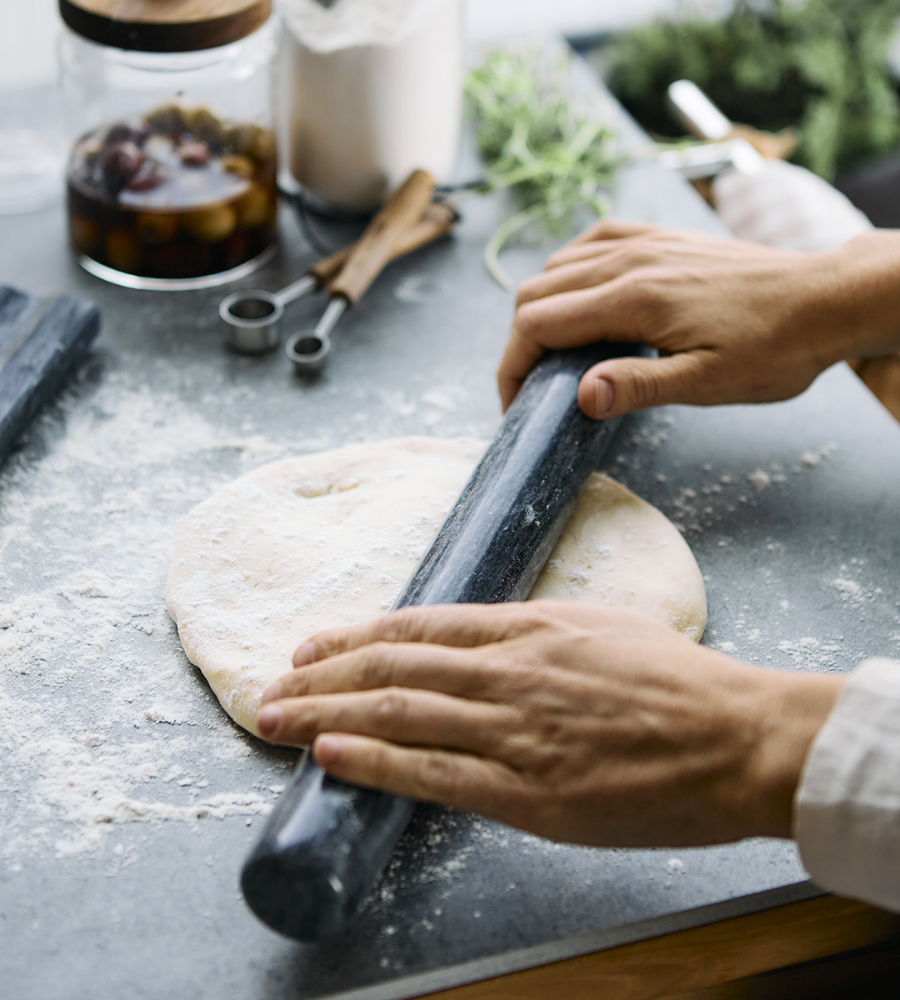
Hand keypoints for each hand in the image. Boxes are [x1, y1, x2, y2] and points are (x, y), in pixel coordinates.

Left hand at [257, 601, 842, 846]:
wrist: (739, 735)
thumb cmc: (680, 682)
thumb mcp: (603, 628)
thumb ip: (537, 633)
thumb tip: (487, 639)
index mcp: (529, 628)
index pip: (421, 626)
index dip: (358, 634)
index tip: (314, 644)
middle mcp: (509, 671)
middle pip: (394, 666)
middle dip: (324, 674)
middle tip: (274, 683)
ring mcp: (515, 729)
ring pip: (400, 713)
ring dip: (327, 713)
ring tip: (275, 716)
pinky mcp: (529, 791)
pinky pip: (437, 772)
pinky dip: (377, 761)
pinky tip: (331, 754)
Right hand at [497, 221, 899, 416]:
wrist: (823, 299)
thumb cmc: (773, 348)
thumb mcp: (709, 382)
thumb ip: (640, 387)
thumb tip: (581, 397)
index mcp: (634, 298)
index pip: (537, 324)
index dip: (511, 367)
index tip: (514, 405)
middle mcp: (630, 260)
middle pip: (535, 293)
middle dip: (518, 345)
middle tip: (530, 389)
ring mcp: (643, 241)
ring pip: (556, 267)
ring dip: (540, 310)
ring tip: (553, 355)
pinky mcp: (659, 237)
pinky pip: (589, 243)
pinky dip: (567, 272)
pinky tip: (580, 298)